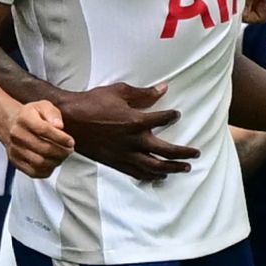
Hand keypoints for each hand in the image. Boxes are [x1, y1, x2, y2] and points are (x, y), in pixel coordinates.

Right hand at [0, 99, 74, 178]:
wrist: (10, 125)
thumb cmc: (31, 116)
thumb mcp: (43, 106)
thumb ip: (53, 114)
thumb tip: (59, 126)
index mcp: (24, 118)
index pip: (44, 130)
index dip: (60, 138)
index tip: (70, 141)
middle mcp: (16, 134)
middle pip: (43, 148)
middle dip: (62, 151)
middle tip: (69, 150)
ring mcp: (15, 150)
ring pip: (39, 162)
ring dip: (56, 161)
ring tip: (62, 156)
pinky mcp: (15, 162)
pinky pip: (34, 172)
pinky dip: (47, 170)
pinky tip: (52, 163)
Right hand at [56, 82, 198, 181]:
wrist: (69, 120)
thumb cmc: (93, 102)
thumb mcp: (119, 92)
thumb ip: (143, 93)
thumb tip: (163, 89)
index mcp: (136, 121)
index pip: (163, 118)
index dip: (172, 116)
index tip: (177, 114)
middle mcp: (134, 140)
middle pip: (166, 151)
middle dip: (183, 153)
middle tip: (196, 153)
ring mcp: (125, 154)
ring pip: (154, 166)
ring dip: (172, 168)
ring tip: (184, 168)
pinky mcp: (116, 162)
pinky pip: (137, 172)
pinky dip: (150, 175)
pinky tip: (159, 176)